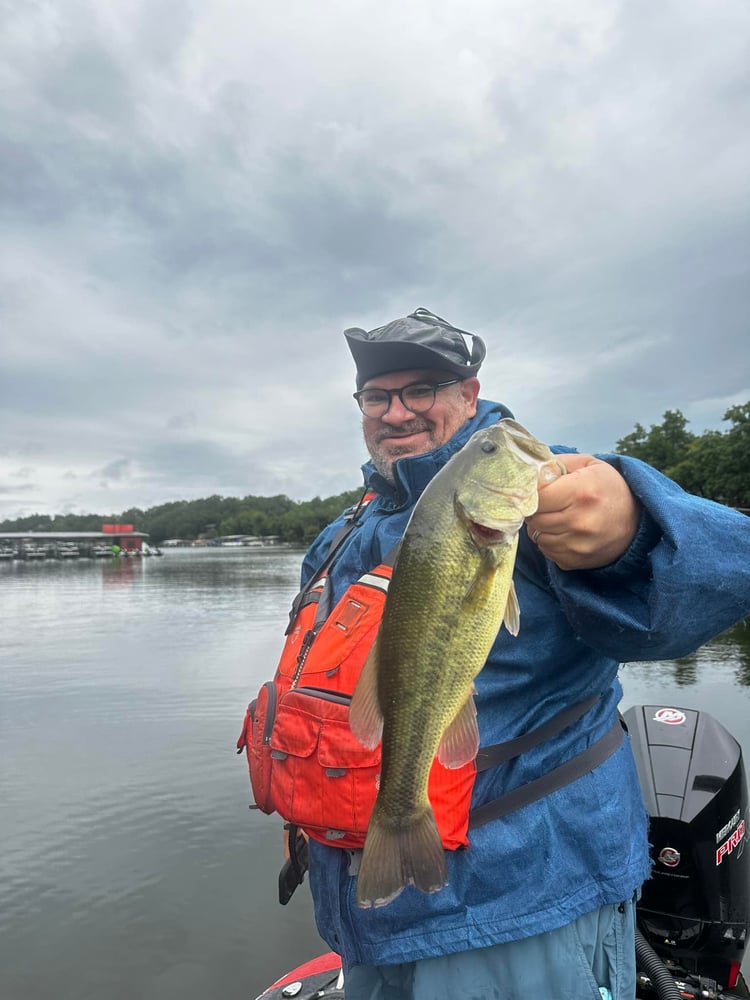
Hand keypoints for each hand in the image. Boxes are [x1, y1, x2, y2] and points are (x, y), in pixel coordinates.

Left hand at [525, 453, 640, 570]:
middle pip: (534, 518)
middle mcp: (579, 521)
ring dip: (541, 527)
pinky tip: (563, 532)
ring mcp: (578, 545)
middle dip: (536, 510)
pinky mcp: (576, 561)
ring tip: (557, 517)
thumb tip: (529, 473)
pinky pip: (547, 551)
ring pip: (537, 537)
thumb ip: (556, 464)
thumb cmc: (608, 488)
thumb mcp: (588, 464)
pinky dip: (550, 542)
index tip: (539, 490)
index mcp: (581, 492)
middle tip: (547, 504)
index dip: (533, 492)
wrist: (638, 522)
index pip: (537, 496)